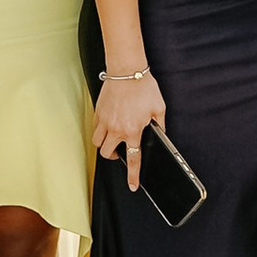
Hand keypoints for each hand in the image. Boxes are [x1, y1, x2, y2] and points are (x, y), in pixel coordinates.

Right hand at [95, 65, 165, 187]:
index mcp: (133, 130)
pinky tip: (108, 124)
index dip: (133, 176)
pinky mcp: (98, 112)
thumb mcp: (159, 108)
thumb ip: (160, 125)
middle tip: (119, 152)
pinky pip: (95, 128)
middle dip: (113, 156)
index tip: (132, 185)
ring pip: (97, 143)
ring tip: (112, 139)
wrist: (127, 70)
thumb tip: (161, 134)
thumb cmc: (144, 87)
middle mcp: (116, 129)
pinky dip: (100, 130)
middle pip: (107, 153)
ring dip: (104, 145)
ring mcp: (104, 121)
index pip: (133, 159)